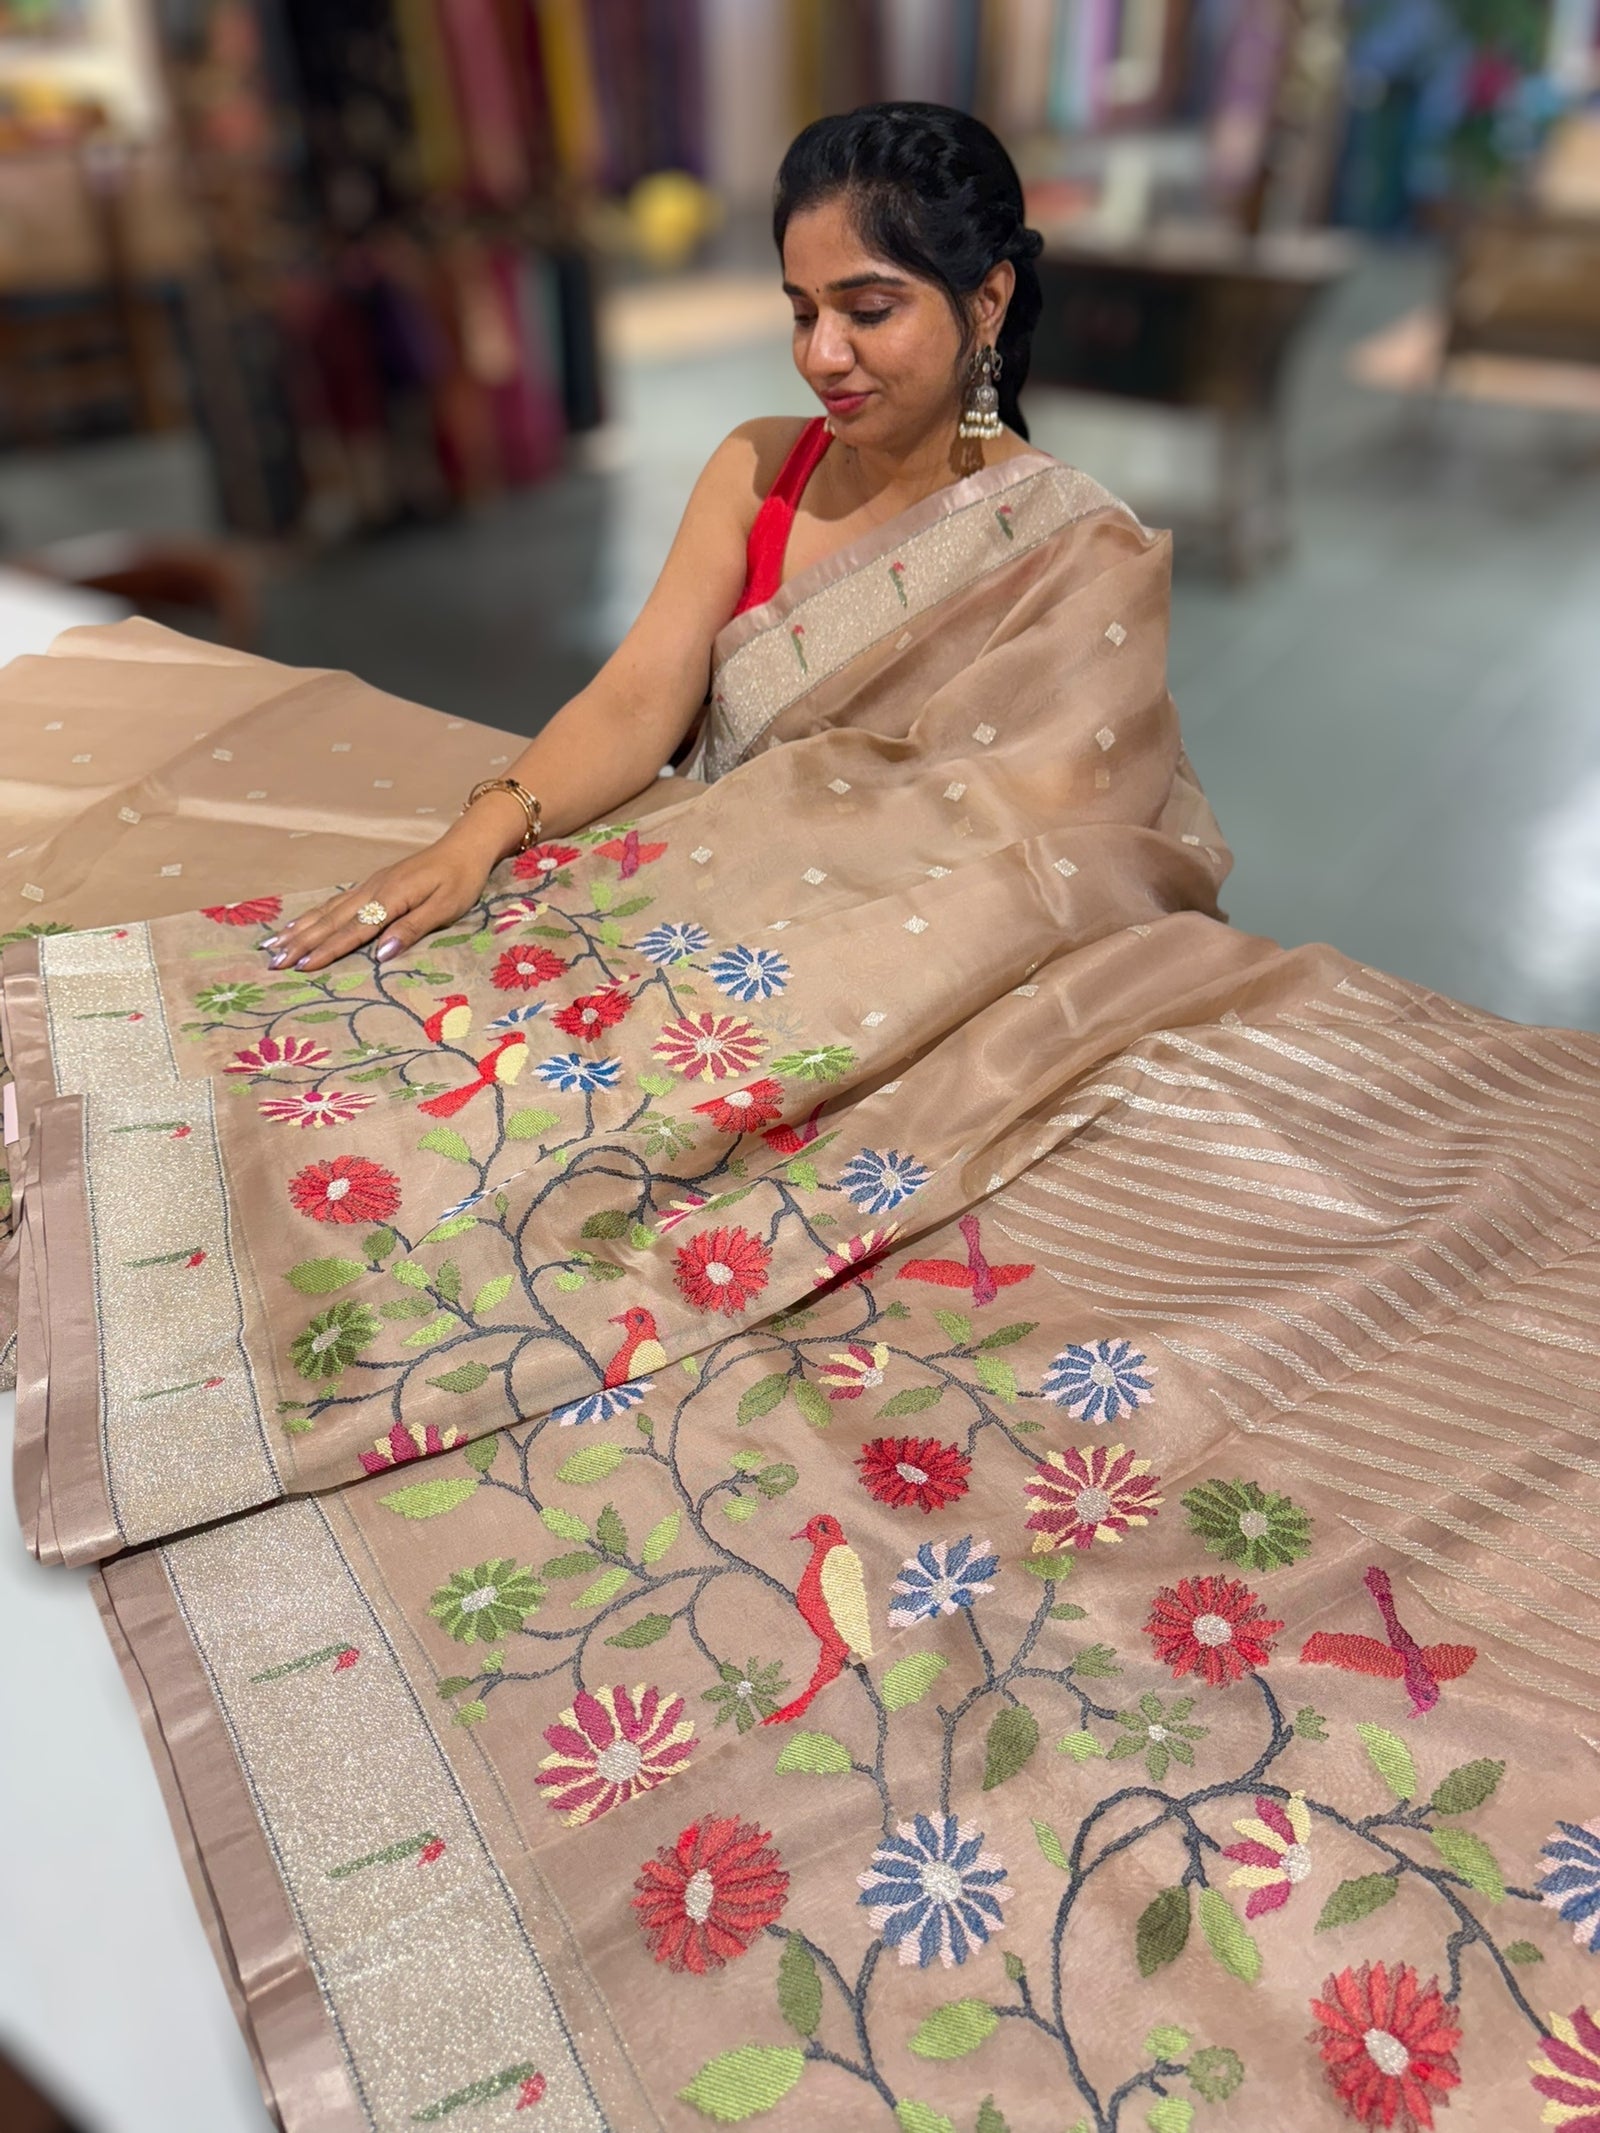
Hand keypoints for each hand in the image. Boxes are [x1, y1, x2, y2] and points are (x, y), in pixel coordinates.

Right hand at [263, 825, 503, 972]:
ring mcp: (369, 885)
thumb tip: (380, 955)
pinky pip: (335, 902)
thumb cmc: (460, 880)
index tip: (302, 967)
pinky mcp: (372, 884)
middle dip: (301, 943)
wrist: (464, 846)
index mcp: (391, 897)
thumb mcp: (445, 909)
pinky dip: (313, 915)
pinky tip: (298, 924)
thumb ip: (411, 930)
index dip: (328, 950)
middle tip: (274, 962)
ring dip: (299, 929)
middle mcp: (373, 890)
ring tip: (272, 945)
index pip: (354, 930)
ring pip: (327, 910)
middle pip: (331, 920)